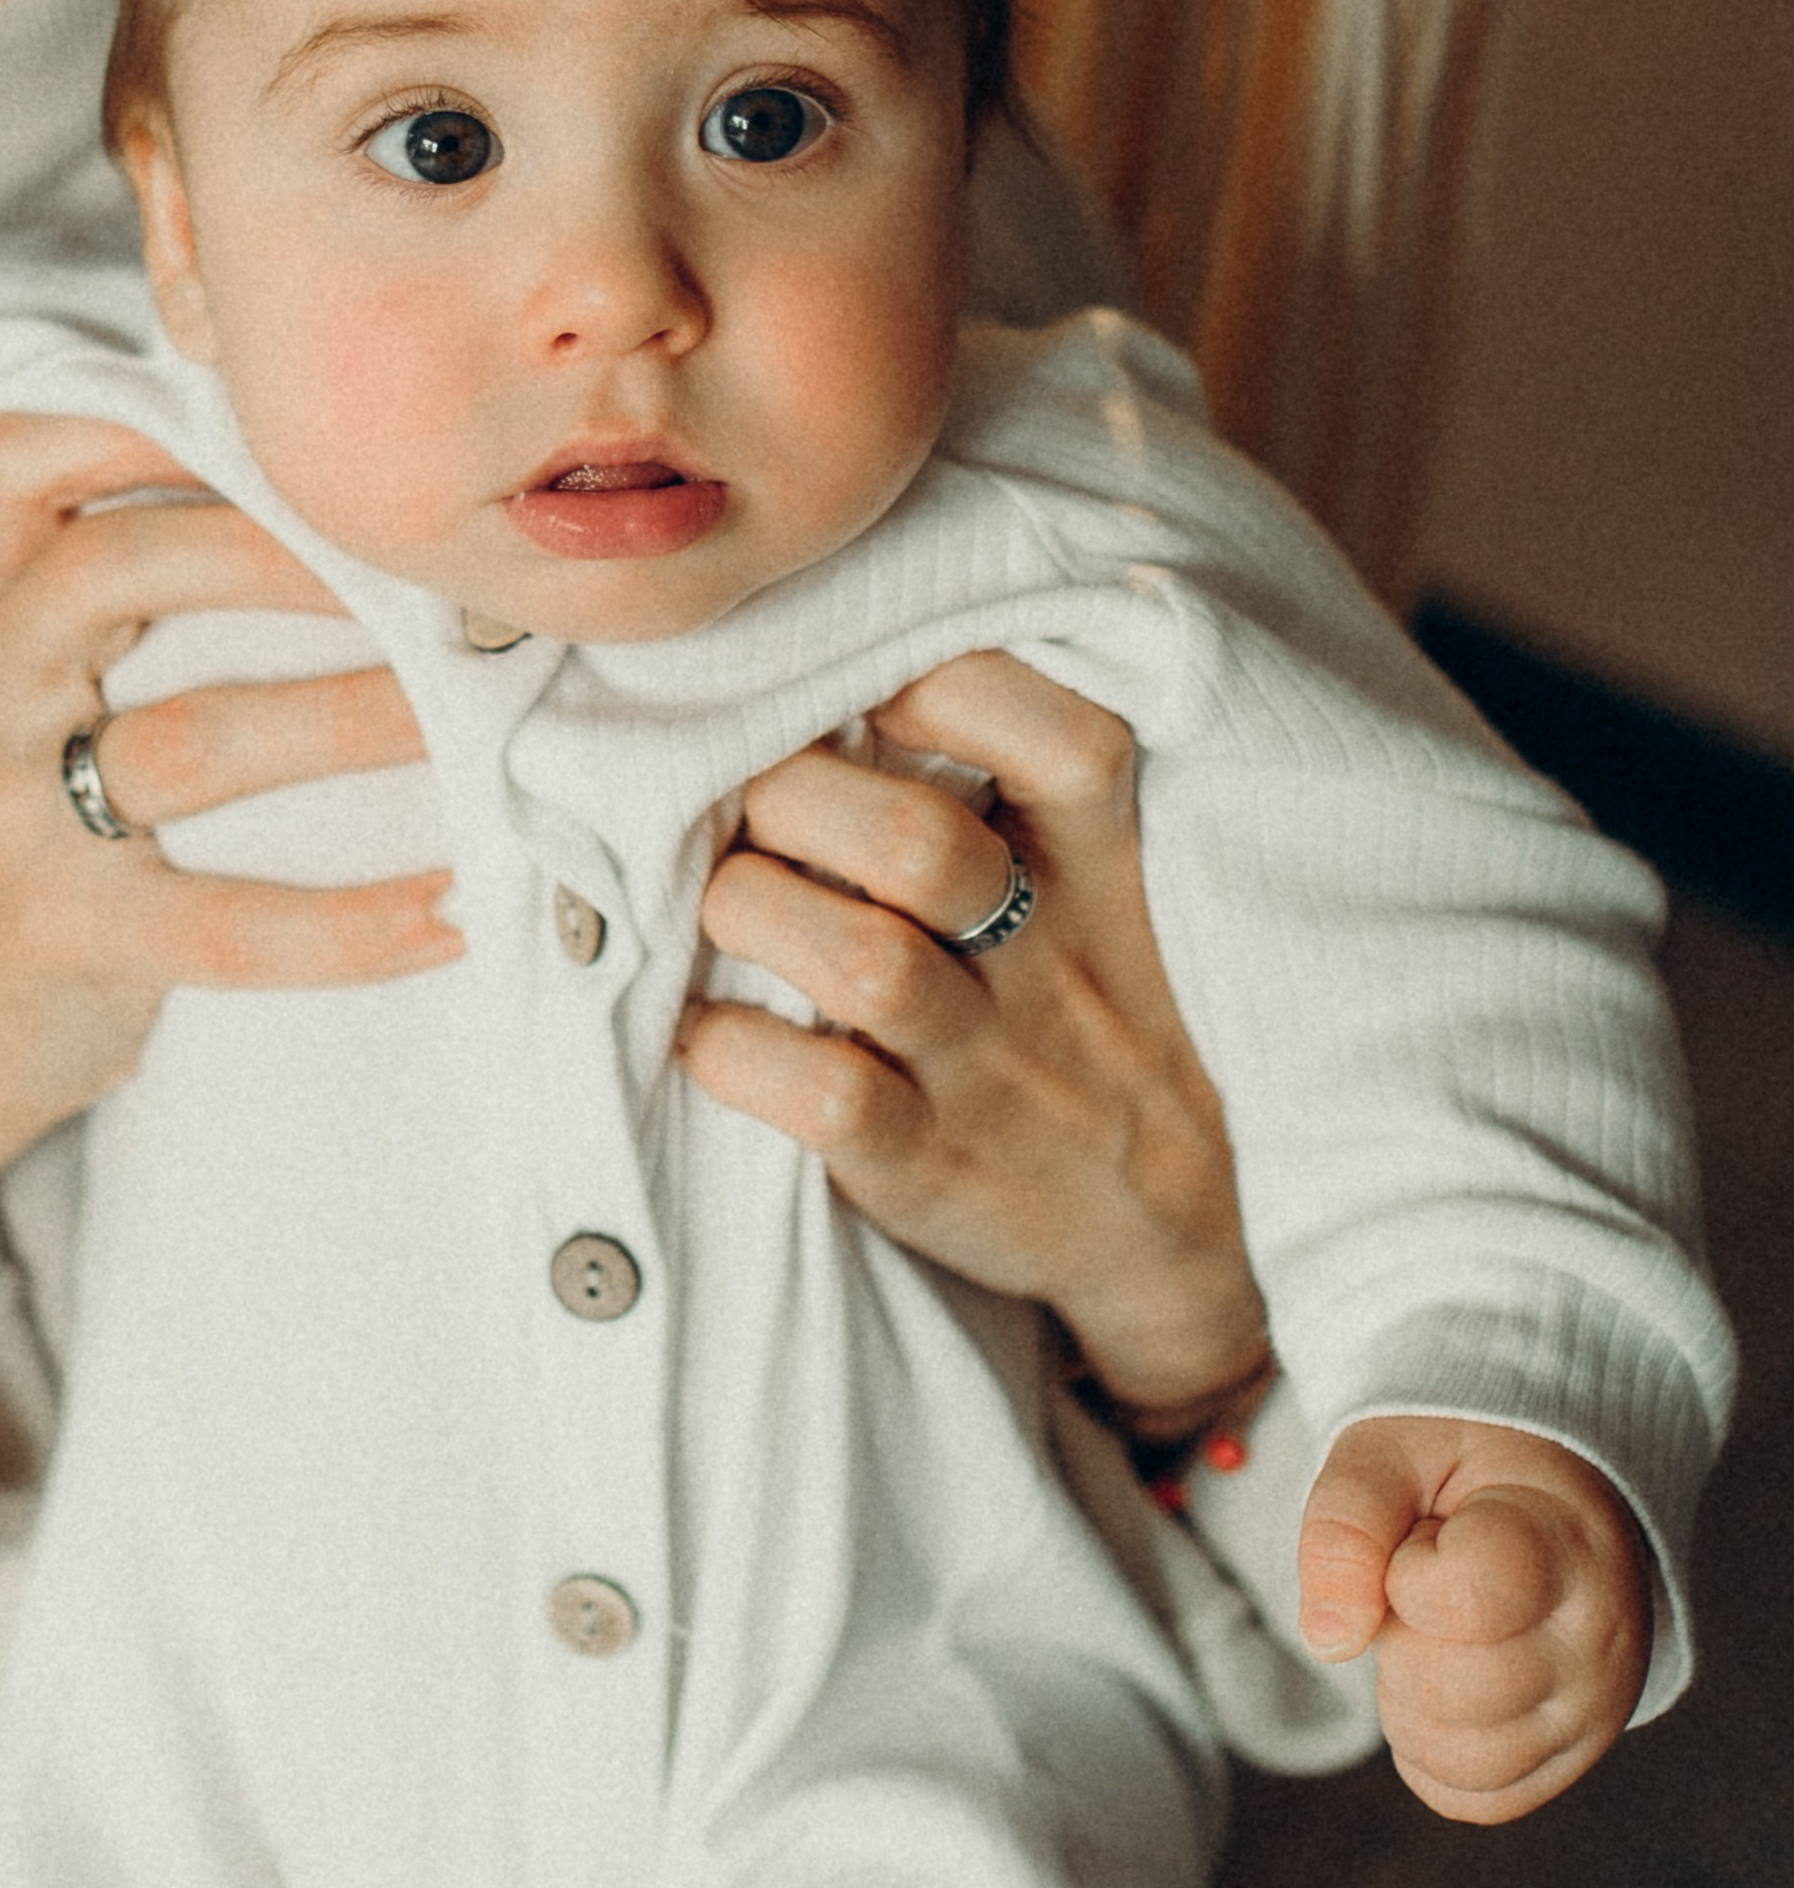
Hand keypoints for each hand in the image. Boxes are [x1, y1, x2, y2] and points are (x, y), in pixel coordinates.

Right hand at [0, 412, 455, 1302]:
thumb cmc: (10, 808)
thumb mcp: (7, 670)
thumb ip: (93, 565)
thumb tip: (313, 478)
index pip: (23, 458)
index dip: (146, 419)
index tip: (288, 419)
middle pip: (115, 568)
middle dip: (286, 551)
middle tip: (426, 562)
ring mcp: (8, 815)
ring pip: (193, 740)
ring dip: (354, 716)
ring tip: (476, 709)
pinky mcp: (63, 934)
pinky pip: (224, 924)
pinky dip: (349, 924)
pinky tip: (447, 912)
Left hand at [677, 648, 1265, 1414]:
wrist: (1188, 1231)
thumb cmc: (1101, 1004)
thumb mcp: (1109, 877)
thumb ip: (1013, 769)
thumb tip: (838, 657)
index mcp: (1106, 862)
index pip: (1065, 740)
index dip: (945, 689)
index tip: (860, 688)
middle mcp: (1055, 960)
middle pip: (916, 843)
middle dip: (787, 794)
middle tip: (725, 790)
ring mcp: (996, 1072)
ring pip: (863, 965)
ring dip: (748, 909)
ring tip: (713, 897)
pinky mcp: (932, 1169)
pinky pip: (824, 1100)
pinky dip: (731, 1049)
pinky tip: (699, 1023)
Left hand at [1297, 1416, 1652, 1821]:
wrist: (1554, 1500)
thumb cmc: (1464, 1470)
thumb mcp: (1392, 1451)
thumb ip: (1347, 1524)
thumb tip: (1329, 1642)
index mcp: (1566, 1543)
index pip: (1467, 1598)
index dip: (1408, 1572)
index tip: (1428, 1537)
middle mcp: (1599, 1641)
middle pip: (1448, 1687)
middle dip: (1398, 1633)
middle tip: (1430, 1579)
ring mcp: (1595, 1711)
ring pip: (1458, 1757)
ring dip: (1408, 1696)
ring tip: (1439, 1628)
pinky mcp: (1572, 1761)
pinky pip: (1472, 1797)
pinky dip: (1429, 1751)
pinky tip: (1444, 1678)